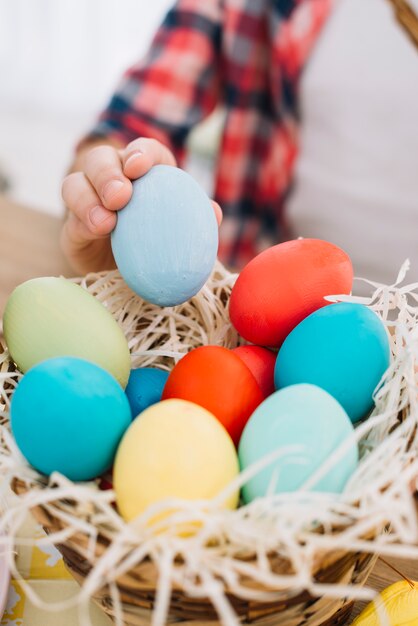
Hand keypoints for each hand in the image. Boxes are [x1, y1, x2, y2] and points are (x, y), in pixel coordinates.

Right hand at [61, 137, 221, 274]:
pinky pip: (70, 218)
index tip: (141, 168)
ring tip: (106, 221)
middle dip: (108, 173)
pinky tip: (95, 231)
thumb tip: (214, 214)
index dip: (140, 153)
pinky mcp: (72, 227)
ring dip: (89, 198)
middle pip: (101, 159)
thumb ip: (196, 219)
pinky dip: (81, 221)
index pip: (141, 151)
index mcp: (144, 173)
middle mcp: (111, 178)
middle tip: (121, 197)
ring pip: (75, 183)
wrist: (131, 274)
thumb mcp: (181, 230)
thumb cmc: (162, 243)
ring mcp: (87, 200)